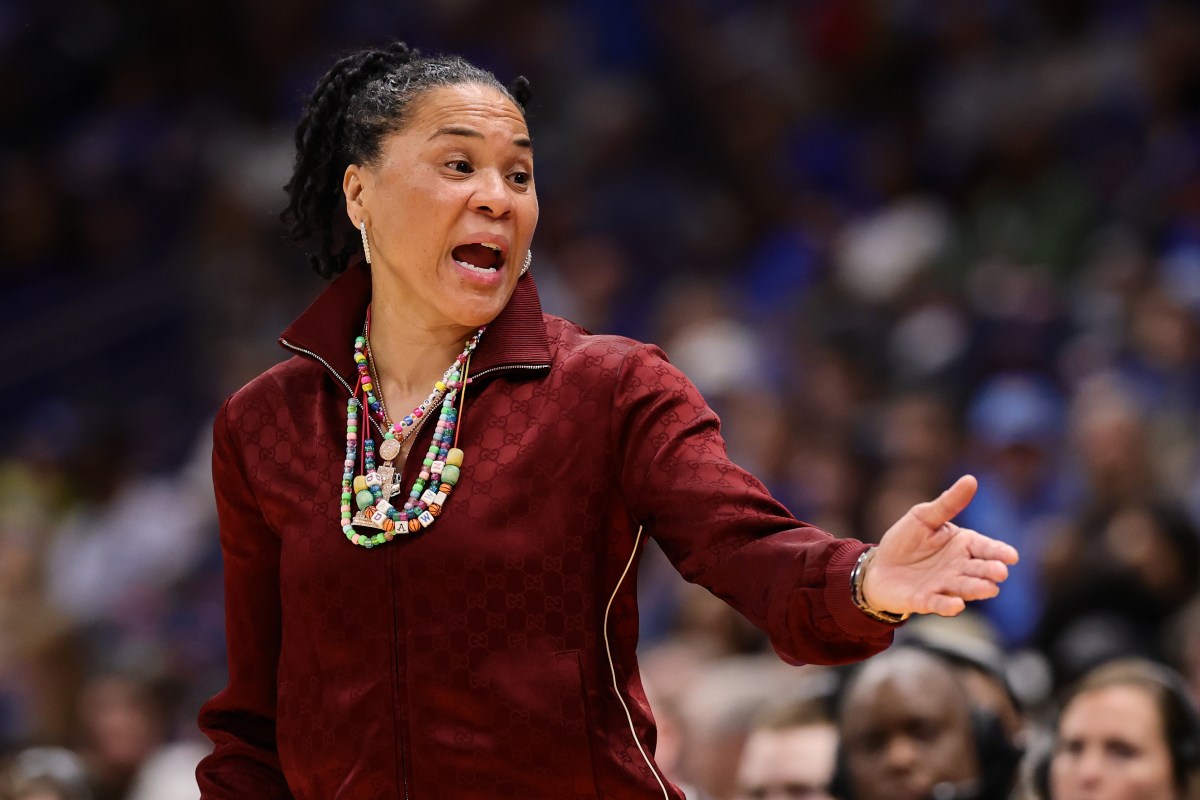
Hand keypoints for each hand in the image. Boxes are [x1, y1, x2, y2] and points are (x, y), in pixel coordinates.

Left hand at [862, 475, 1019, 617]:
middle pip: (979, 570)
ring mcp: (944, 586)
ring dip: (976, 589)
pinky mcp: (925, 600)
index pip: (986, 548)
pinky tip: (957, 605)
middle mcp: (959, 568)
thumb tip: (971, 479)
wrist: (879, 567)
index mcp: (963, 545)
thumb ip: (948, 503)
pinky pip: (939, 603)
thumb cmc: (905, 540)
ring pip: (964, 588)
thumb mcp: (924, 517)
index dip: (999, 552)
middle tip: (1000, 572)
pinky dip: (948, 605)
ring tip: (989, 589)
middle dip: (990, 571)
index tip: (1012, 557)